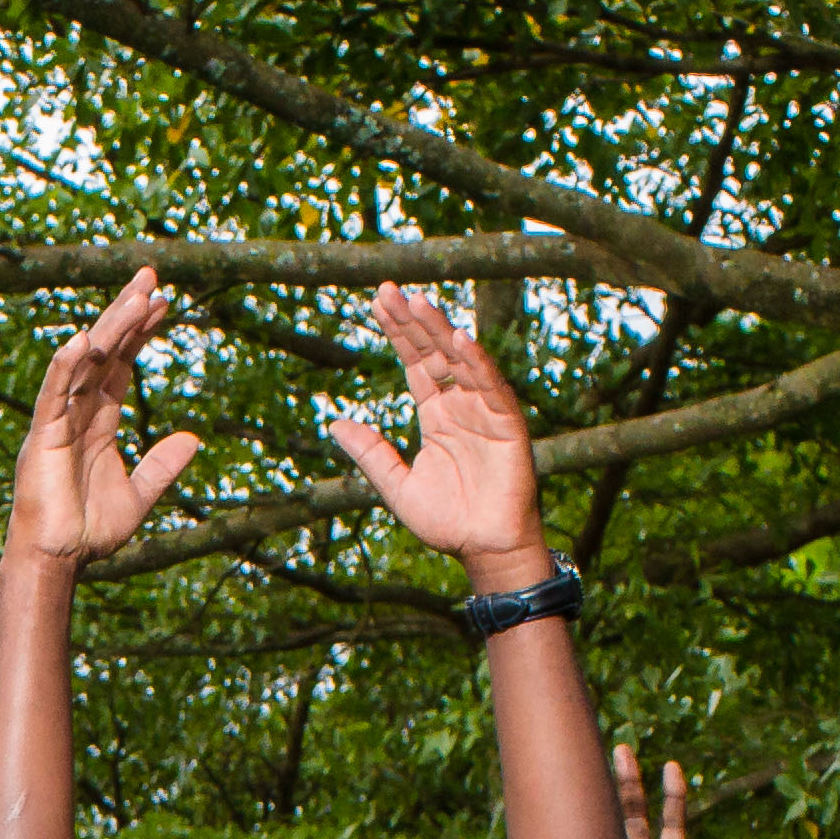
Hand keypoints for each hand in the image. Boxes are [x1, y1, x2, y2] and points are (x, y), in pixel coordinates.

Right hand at [4, 272, 205, 571]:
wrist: (59, 561)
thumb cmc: (89, 532)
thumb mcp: (139, 497)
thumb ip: (162, 467)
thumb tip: (193, 438)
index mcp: (99, 421)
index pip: (123, 364)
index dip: (142, 331)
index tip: (164, 299)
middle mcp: (78, 412)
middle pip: (106, 350)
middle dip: (127, 312)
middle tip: (150, 273)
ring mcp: (59, 420)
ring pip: (86, 363)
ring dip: (110, 328)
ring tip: (137, 295)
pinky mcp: (42, 437)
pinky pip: (54, 394)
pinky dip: (66, 367)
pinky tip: (84, 341)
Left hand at [330, 287, 547, 583]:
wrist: (484, 549)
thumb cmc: (447, 520)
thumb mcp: (396, 485)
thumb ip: (370, 453)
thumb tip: (332, 423)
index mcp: (435, 414)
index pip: (414, 363)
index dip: (397, 332)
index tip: (378, 302)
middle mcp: (460, 404)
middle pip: (434, 353)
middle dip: (412, 322)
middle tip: (390, 289)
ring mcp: (484, 411)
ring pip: (461, 362)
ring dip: (441, 332)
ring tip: (420, 303)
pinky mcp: (507, 425)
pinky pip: (491, 388)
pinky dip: (477, 364)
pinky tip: (460, 340)